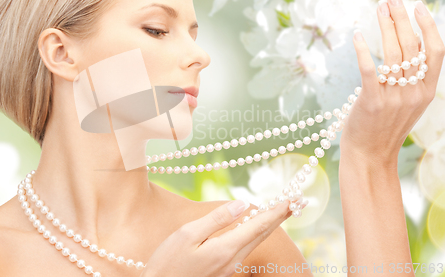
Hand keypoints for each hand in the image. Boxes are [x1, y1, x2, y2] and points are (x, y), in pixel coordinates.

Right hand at [140, 199, 291, 276]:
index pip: (259, 224)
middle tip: (299, 201)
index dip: (278, 210)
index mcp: (226, 248)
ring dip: (272, 223)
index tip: (294, 198)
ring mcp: (229, 266)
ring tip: (284, 208)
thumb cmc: (167, 263)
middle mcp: (233, 259)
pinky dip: (257, 232)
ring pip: (256, 240)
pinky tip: (258, 225)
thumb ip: (217, 220)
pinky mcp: (223, 269)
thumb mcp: (187, 235)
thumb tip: (242, 204)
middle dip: (282, 215)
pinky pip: (246, 246)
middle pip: (263, 233)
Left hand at [341, 0, 444, 162]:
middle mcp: (414, 92)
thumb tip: (408, 50)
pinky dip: (363, 50)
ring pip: (393, 52)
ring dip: (385, 26)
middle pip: (412, 45)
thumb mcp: (408, 105)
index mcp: (426, 91)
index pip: (436, 51)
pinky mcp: (372, 101)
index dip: (428, 26)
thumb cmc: (384, 128)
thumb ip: (412, 80)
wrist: (370, 155)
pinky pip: (369, 69)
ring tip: (378, 8)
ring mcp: (394, 97)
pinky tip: (357, 34)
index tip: (417, 6)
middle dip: (402, 17)